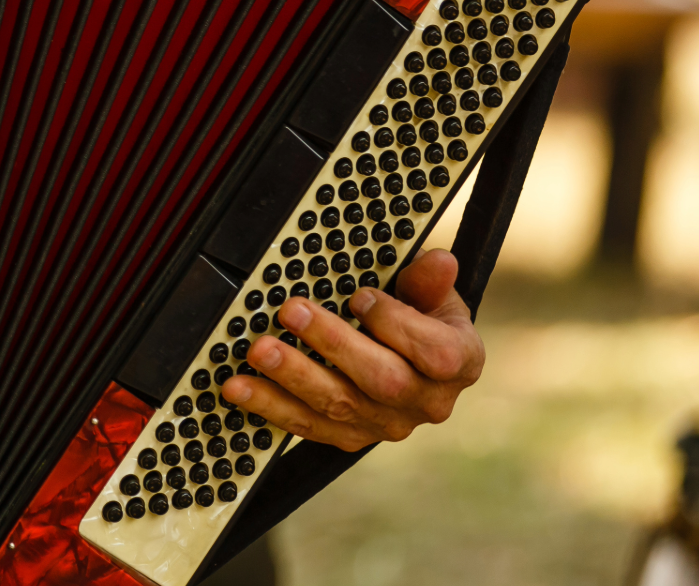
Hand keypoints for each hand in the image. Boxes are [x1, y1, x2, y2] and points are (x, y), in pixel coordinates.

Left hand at [218, 249, 482, 451]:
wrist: (415, 369)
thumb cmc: (424, 323)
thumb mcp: (433, 297)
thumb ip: (430, 281)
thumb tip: (439, 261)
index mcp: (459, 364)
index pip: (434, 353)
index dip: (395, 324)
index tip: (359, 297)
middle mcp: (427, 403)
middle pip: (381, 380)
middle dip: (331, 343)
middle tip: (292, 312)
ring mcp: (387, 425)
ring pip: (338, 406)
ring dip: (292, 376)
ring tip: (258, 350)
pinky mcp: (350, 438)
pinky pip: (307, 425)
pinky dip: (269, 406)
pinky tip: (239, 387)